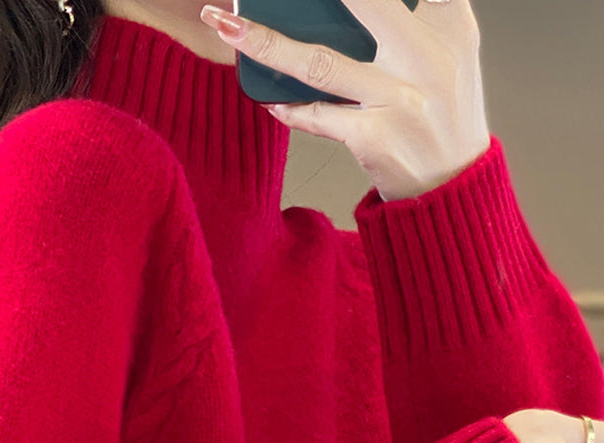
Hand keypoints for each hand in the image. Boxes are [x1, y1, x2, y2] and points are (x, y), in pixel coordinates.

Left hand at [199, 0, 490, 201]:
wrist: (451, 188)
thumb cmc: (442, 116)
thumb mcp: (451, 53)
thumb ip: (419, 14)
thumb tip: (349, 4)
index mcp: (450, 24)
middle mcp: (427, 58)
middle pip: (364, 3)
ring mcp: (398, 100)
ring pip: (319, 63)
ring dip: (266, 43)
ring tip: (226, 25)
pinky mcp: (374, 138)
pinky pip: (316, 117)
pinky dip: (288, 107)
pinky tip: (266, 97)